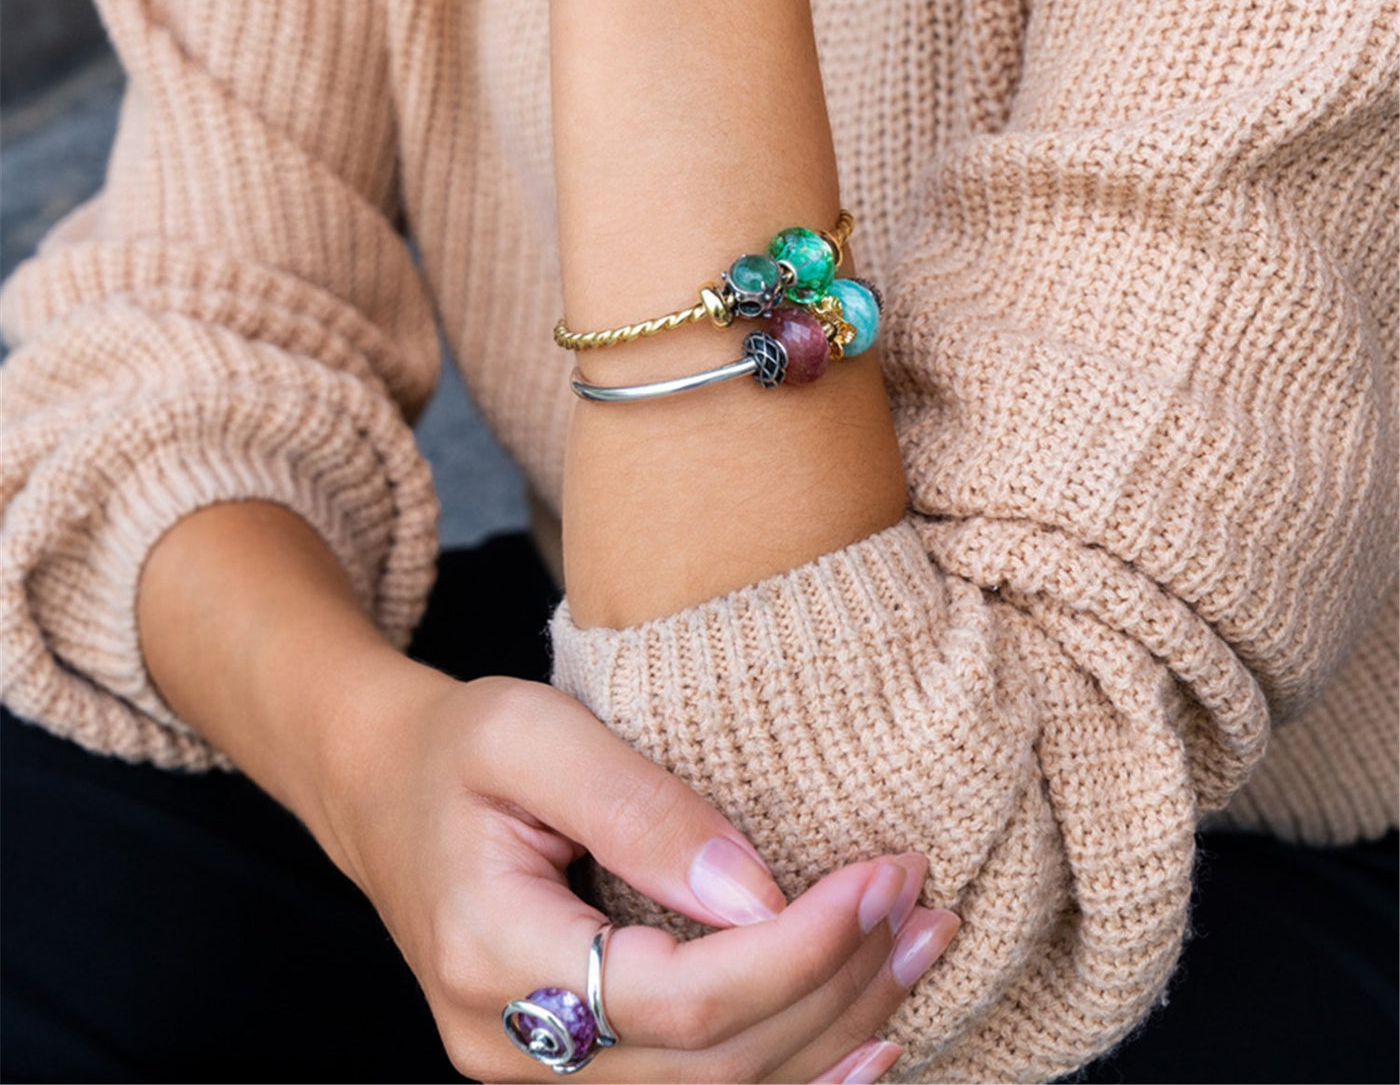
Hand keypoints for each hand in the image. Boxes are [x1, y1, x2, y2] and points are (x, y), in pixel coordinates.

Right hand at [322, 666, 957, 1082]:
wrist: (384, 792)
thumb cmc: (455, 748)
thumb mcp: (529, 732)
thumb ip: (636, 807)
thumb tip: (756, 893)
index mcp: (491, 954)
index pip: (680, 996)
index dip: (799, 950)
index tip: (883, 877)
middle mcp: (508, 1047)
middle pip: (713, 1065)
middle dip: (838, 988)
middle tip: (923, 905)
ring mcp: (533, 1076)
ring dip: (834, 1033)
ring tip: (920, 954)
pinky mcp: (567, 1072)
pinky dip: (789, 1072)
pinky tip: (864, 1041)